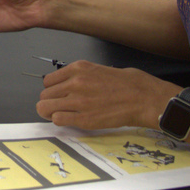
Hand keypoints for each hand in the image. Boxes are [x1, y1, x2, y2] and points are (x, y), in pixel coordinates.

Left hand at [37, 60, 180, 130]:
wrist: (145, 98)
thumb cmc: (130, 83)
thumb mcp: (100, 69)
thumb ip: (81, 76)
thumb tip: (70, 83)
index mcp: (78, 68)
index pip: (48, 80)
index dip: (52, 89)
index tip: (58, 94)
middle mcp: (74, 83)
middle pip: (44, 95)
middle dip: (50, 102)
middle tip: (60, 107)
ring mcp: (77, 101)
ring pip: (45, 107)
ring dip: (51, 112)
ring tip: (62, 114)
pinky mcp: (84, 118)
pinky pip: (57, 120)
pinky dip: (60, 121)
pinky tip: (70, 120)